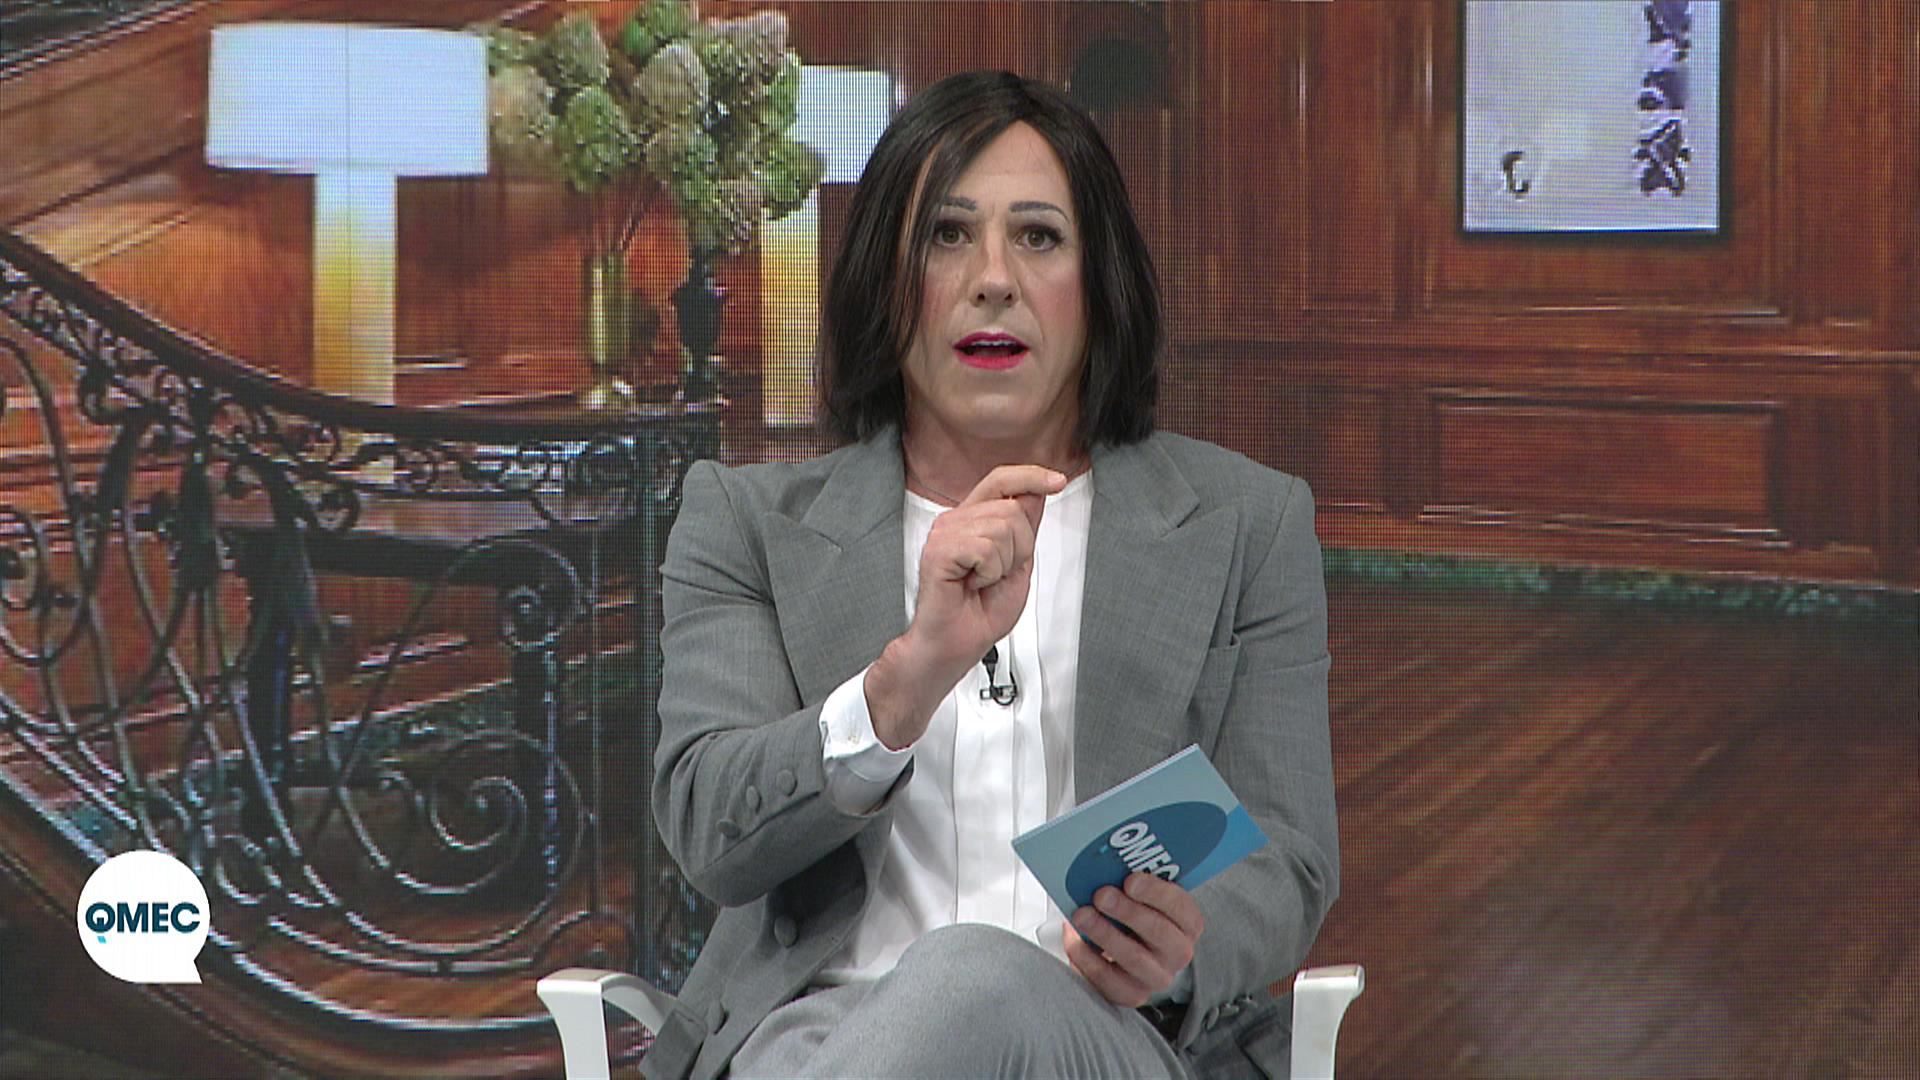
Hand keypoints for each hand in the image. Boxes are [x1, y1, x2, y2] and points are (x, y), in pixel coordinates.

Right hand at [866, 465, 1064, 747]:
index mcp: (971, 520)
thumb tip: (1035, 492)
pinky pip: (985, 548)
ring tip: (982, 582)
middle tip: (997, 574)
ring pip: (1002, 527)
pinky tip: (972, 584)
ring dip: (1004, 564)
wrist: (955, 645)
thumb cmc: (979, 612)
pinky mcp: (938, 551)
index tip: (1058, 481)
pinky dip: (989, 573)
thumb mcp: (1017, 565)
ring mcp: (944, 533)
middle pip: (1011, 507)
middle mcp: (955, 520)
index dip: (1031, 475)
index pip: (1001, 480)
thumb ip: (1024, 528)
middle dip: (1020, 547)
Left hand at [1063, 873, 1205, 1007]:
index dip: (1157, 893)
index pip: (1181, 907)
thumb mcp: (1141, 897)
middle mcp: (1178, 953)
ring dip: (1105, 933)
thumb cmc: (1133, 917)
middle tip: (1102, 894)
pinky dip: (1087, 958)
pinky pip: (1109, 981)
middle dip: (1128, 912)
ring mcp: (1156, 977)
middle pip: (1159, 933)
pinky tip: (1075, 939)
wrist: (1121, 952)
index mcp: (1188, 924)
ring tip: (1082, 915)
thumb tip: (1108, 865)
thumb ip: (1134, 883)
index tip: (1130, 880)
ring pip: (1134, 958)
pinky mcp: (1131, 994)